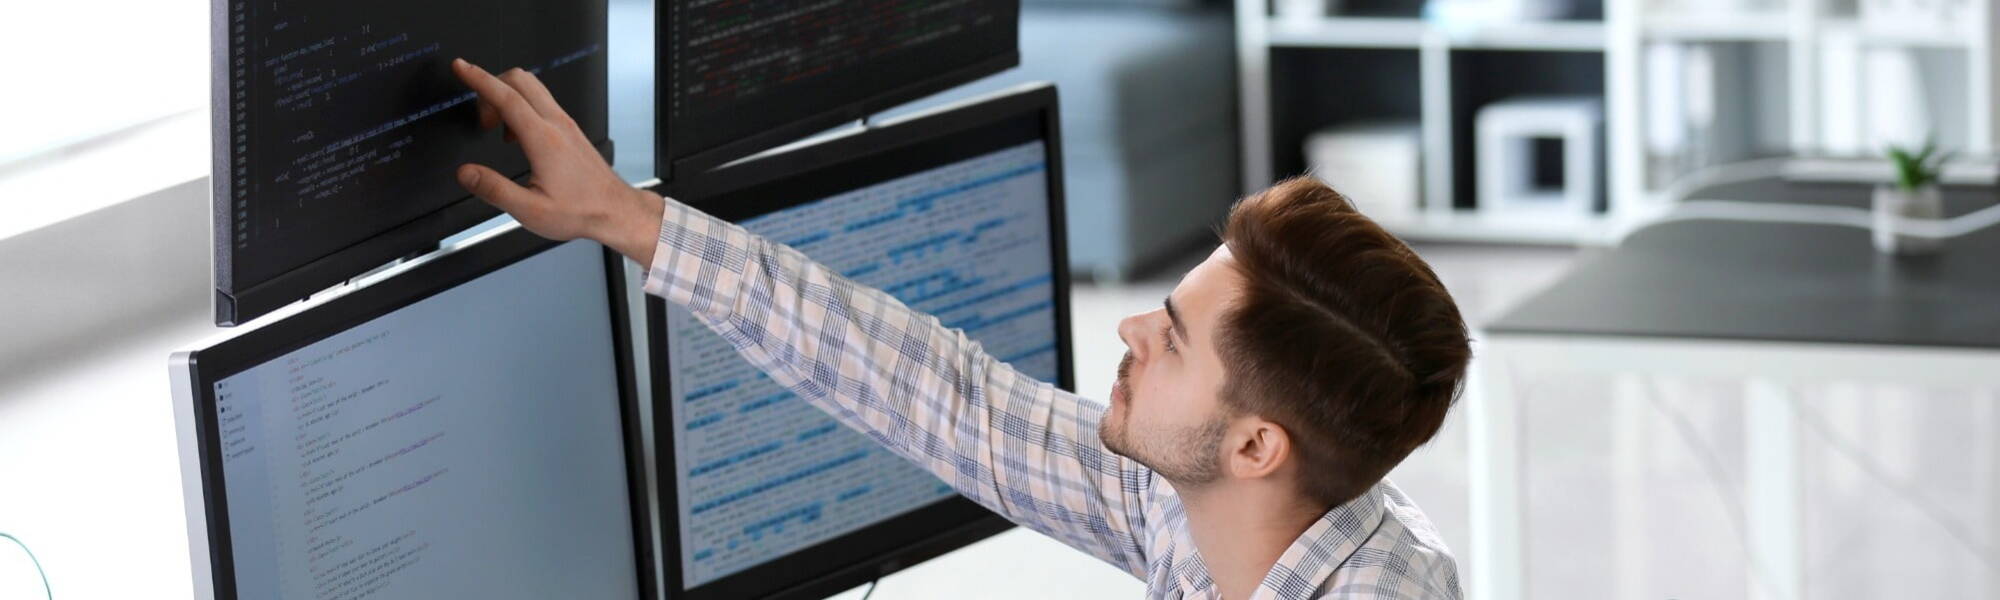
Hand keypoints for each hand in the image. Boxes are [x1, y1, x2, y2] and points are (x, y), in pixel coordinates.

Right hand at [451, 58, 663, 265]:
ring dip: (507, 96)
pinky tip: (517, 135)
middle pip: (519, 81)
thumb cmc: (581, 211)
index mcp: (544, 140)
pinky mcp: (571, 129)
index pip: (506, 97)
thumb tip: (466, 173)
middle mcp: (557, 125)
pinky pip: (542, 102)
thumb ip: (494, 190)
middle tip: (480, 116)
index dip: (479, 79)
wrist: (615, 211)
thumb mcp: (530, 210)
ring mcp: (566, 124)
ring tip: (495, 127)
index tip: (461, 67)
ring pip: (532, 88)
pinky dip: (522, 106)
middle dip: (491, 86)